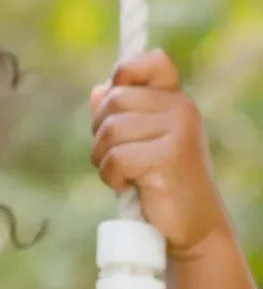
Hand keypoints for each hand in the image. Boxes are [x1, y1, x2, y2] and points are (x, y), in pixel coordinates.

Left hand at [90, 49, 226, 257]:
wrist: (191, 227)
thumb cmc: (161, 187)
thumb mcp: (142, 145)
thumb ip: (123, 117)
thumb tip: (97, 90)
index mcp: (175, 100)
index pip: (151, 61)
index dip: (124, 74)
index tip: (115, 105)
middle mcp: (180, 108)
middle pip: (114, 100)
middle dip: (100, 133)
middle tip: (112, 159)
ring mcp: (177, 130)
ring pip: (111, 129)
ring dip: (103, 158)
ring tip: (121, 175)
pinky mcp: (168, 156)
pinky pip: (117, 157)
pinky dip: (112, 177)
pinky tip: (128, 187)